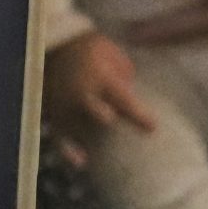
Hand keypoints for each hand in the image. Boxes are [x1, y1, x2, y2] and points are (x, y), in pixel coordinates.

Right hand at [43, 31, 157, 165]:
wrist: (57, 45)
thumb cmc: (92, 51)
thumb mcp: (113, 55)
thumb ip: (125, 77)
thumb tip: (135, 97)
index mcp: (100, 77)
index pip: (122, 100)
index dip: (138, 116)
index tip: (153, 128)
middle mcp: (82, 94)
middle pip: (99, 116)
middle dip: (113, 125)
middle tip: (128, 138)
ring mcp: (66, 107)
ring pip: (81, 132)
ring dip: (97, 142)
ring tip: (112, 156)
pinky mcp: (54, 115)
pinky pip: (59, 139)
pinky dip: (69, 153)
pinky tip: (82, 163)